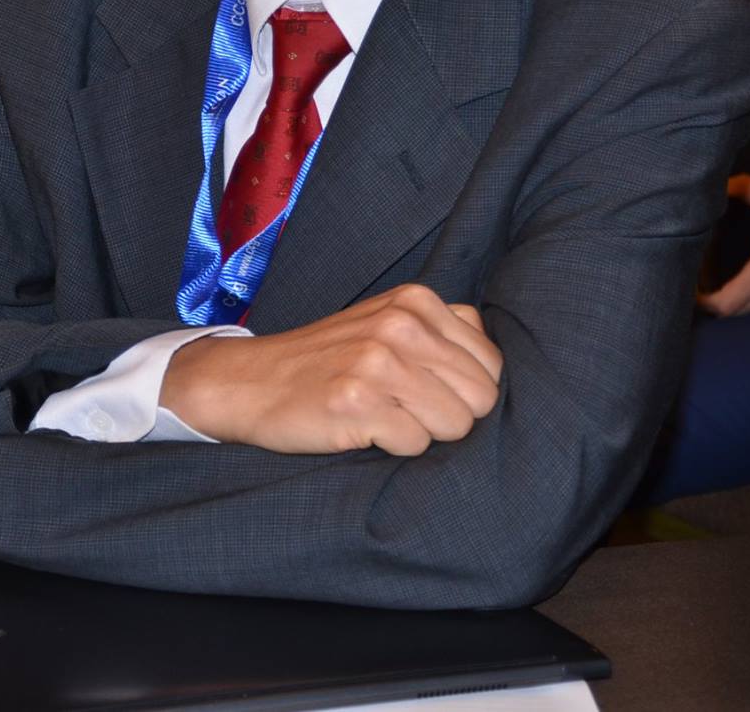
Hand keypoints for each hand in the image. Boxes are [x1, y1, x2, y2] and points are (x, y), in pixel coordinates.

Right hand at [160, 284, 502, 456]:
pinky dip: (393, 447)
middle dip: (451, 416)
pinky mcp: (356, 401)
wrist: (251, 381)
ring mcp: (378, 361)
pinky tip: (362, 429)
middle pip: (480, 398)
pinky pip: (414, 445)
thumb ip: (444, 330)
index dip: (466, 392)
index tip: (428, 393)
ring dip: (422, 433)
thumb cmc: (330, 360)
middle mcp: (402, 324)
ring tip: (384, 417)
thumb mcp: (388, 320)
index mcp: (417, 301)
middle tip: (405, 411)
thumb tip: (498, 365)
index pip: (492, 364)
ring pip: (455, 425)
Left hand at [700, 175, 749, 316]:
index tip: (687, 287)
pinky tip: (744, 279)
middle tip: (695, 280)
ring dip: (728, 300)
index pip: (722, 305)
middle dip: (708, 300)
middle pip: (729, 312)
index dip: (700, 301)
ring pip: (746, 311)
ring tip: (713, 278)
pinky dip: (747, 299)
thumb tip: (724, 183)